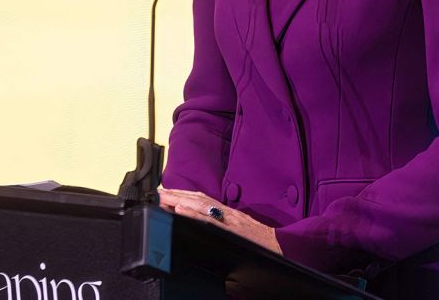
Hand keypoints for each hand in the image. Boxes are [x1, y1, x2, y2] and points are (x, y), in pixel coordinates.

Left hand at [158, 188, 281, 254]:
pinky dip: (194, 215)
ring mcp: (230, 220)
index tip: (164, 192)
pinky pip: (210, 221)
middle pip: (198, 199)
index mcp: (228, 212)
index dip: (182, 194)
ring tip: (162, 198)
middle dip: (175, 195)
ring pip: (201, 206)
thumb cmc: (261, 241)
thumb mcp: (240, 229)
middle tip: (156, 193)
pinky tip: (181, 211)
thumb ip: (224, 225)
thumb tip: (204, 225)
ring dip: (180, 200)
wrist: (282, 246)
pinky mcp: (232, 230)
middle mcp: (227, 212)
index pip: (202, 199)